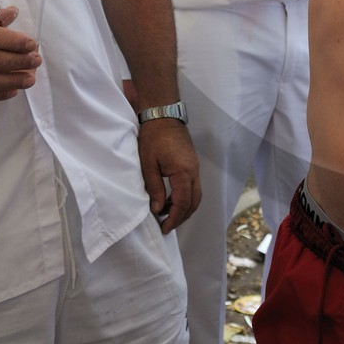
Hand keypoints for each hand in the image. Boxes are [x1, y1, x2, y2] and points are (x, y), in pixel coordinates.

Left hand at [138, 119, 200, 233]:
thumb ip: (155, 189)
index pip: (183, 203)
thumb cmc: (152, 137)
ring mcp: (195, 166)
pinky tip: (168, 199)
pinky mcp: (191, 163)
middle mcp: (194, 170)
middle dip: (182, 217)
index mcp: (183, 172)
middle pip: (194, 201)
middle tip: (166, 226)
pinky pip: (192, 185)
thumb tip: (157, 210)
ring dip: (183, 207)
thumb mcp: (148, 165)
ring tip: (165, 214)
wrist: (163, 114)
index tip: (164, 229)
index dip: (174, 219)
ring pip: (196, 194)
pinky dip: (184, 196)